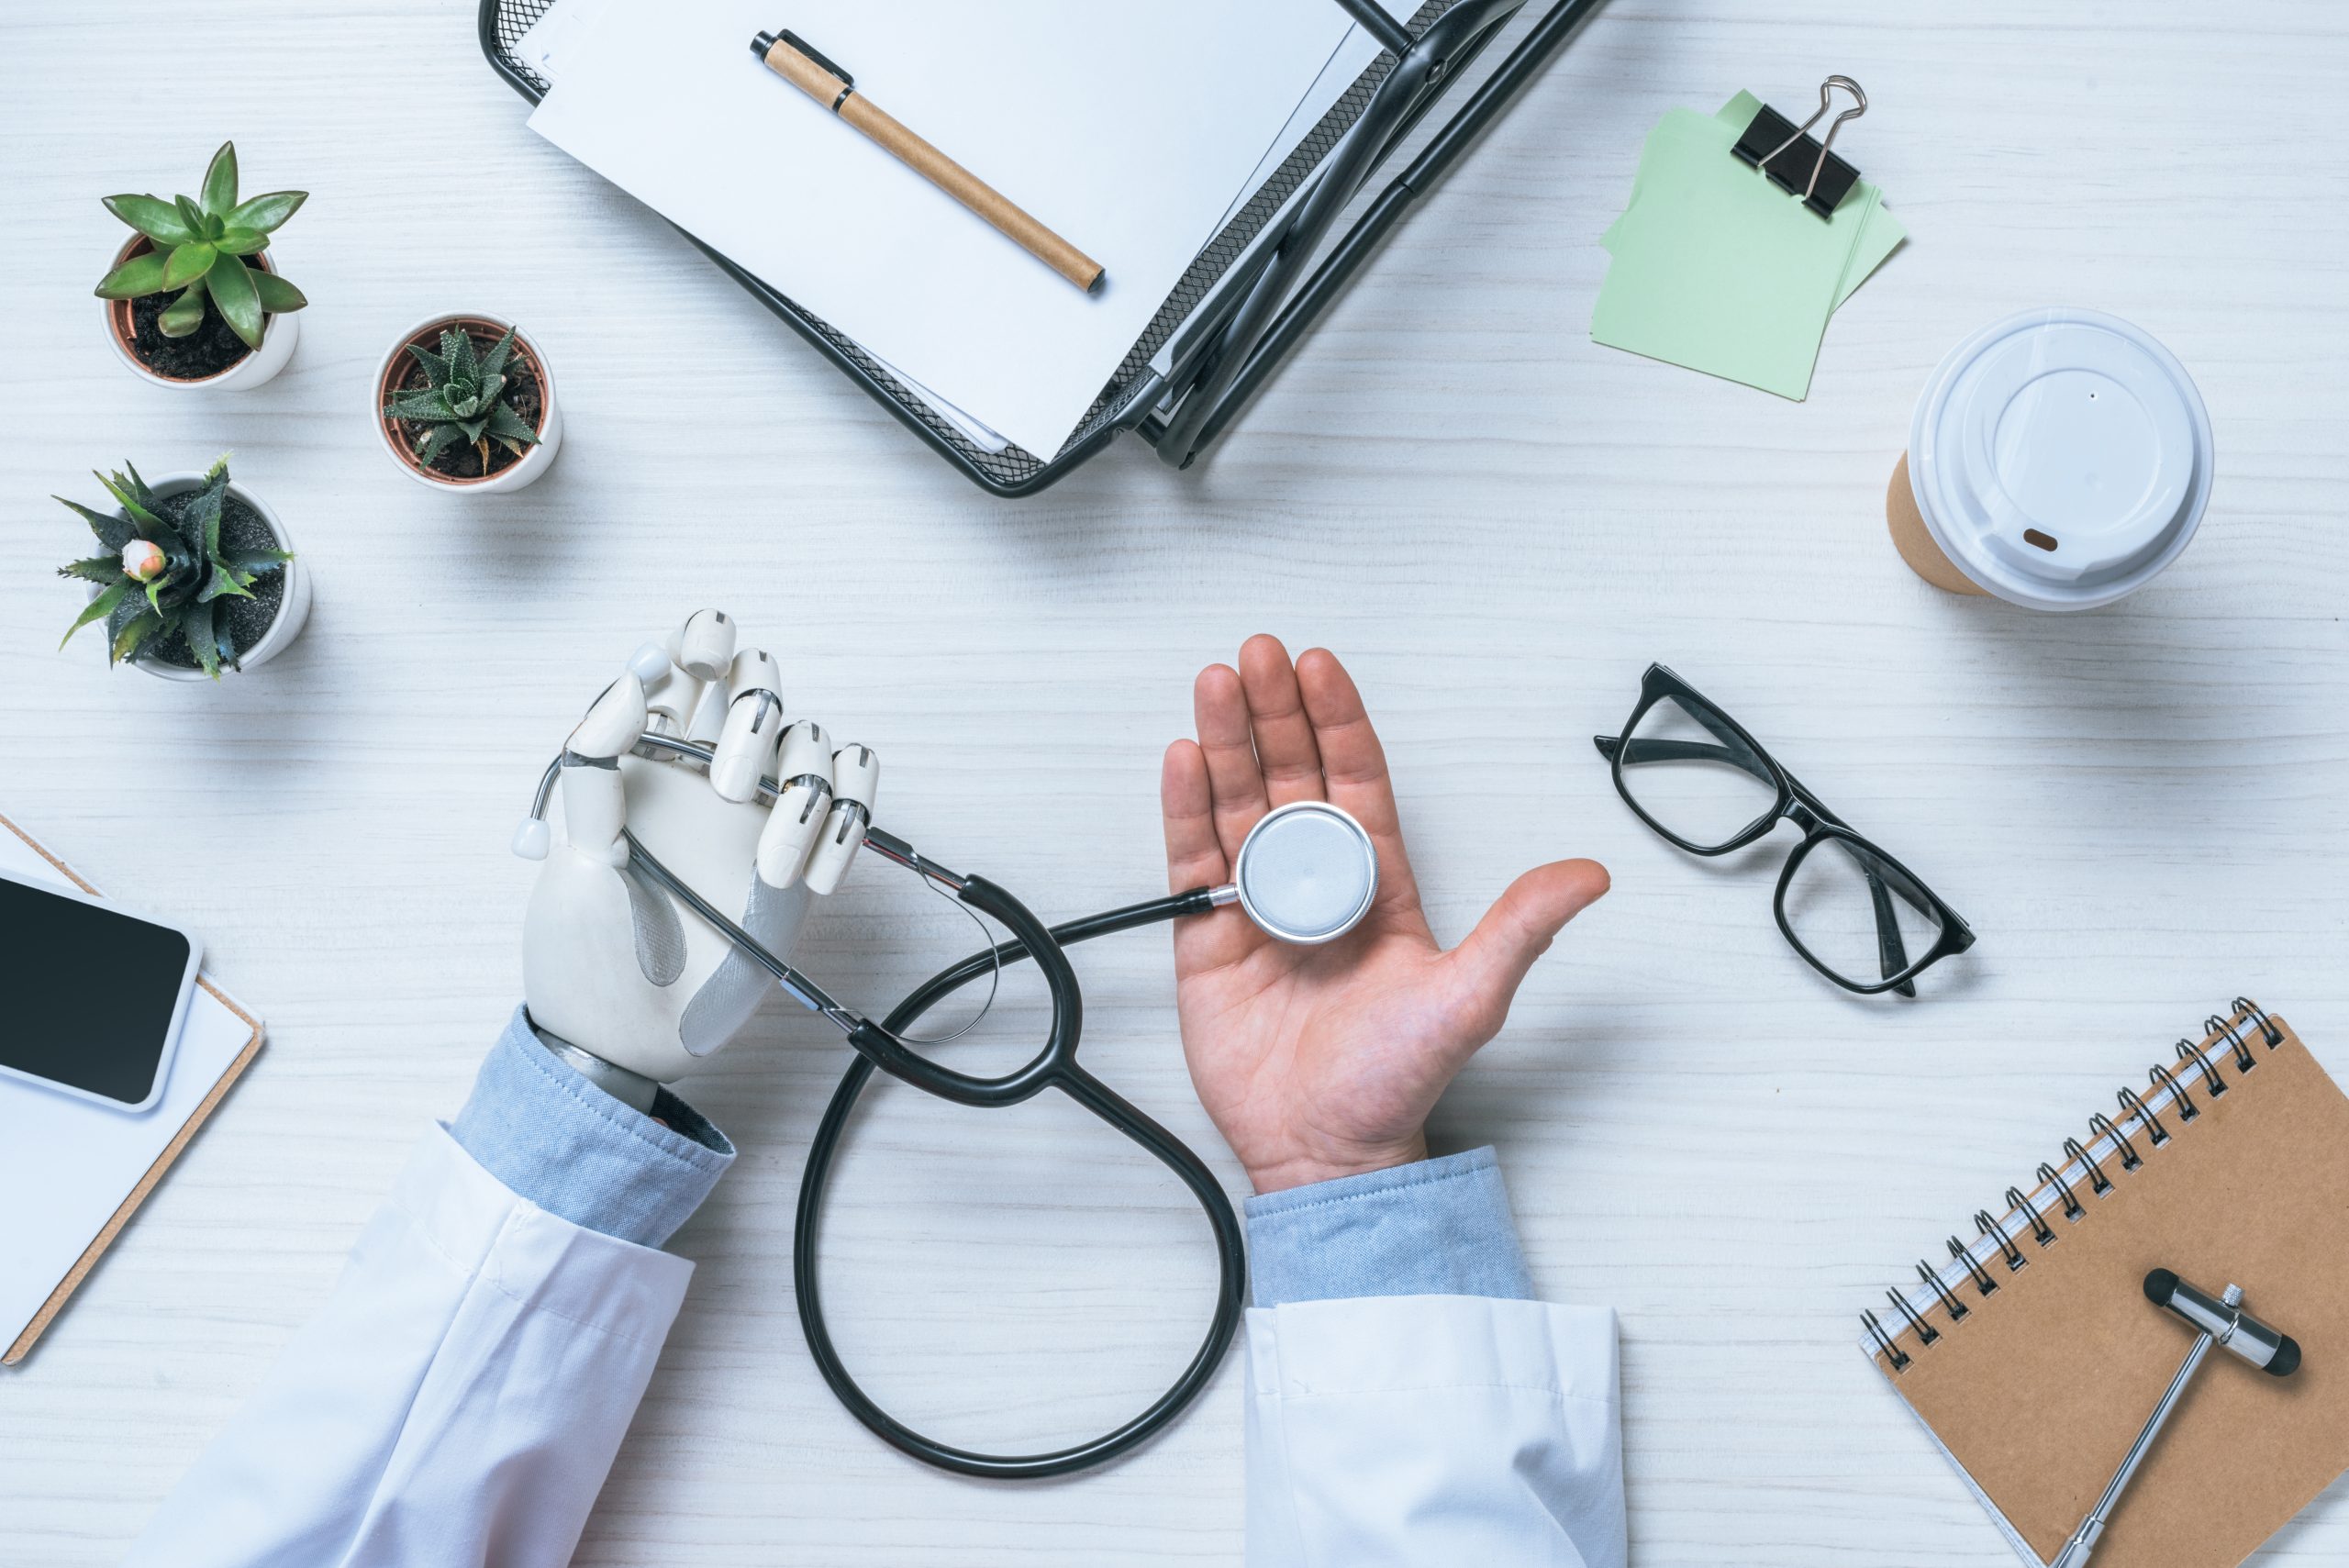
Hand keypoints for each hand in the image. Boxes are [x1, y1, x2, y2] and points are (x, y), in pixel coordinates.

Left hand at [520, 610, 875, 1083]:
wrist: (631, 1034)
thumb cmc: (584, 946)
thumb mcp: (572, 857)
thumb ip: (594, 763)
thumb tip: (632, 678)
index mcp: (648, 754)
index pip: (687, 657)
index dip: (706, 639)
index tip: (702, 668)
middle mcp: (710, 767)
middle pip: (763, 682)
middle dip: (754, 720)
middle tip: (727, 791)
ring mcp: (763, 808)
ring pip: (816, 740)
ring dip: (804, 796)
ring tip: (770, 868)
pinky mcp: (807, 849)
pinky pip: (854, 794)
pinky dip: (848, 824)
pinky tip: (813, 880)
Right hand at [1161, 637, 1608, 1193]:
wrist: (1327, 1153)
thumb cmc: (1396, 1083)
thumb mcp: (1472, 997)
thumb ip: (1521, 928)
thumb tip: (1589, 876)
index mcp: (1378, 883)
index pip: (1355, 780)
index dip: (1338, 721)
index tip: (1320, 669)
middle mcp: (1314, 883)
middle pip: (1290, 775)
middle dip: (1274, 713)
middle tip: (1259, 656)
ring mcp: (1257, 906)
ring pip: (1237, 804)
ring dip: (1225, 743)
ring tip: (1215, 685)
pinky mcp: (1207, 940)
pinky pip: (1190, 861)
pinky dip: (1183, 808)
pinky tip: (1184, 759)